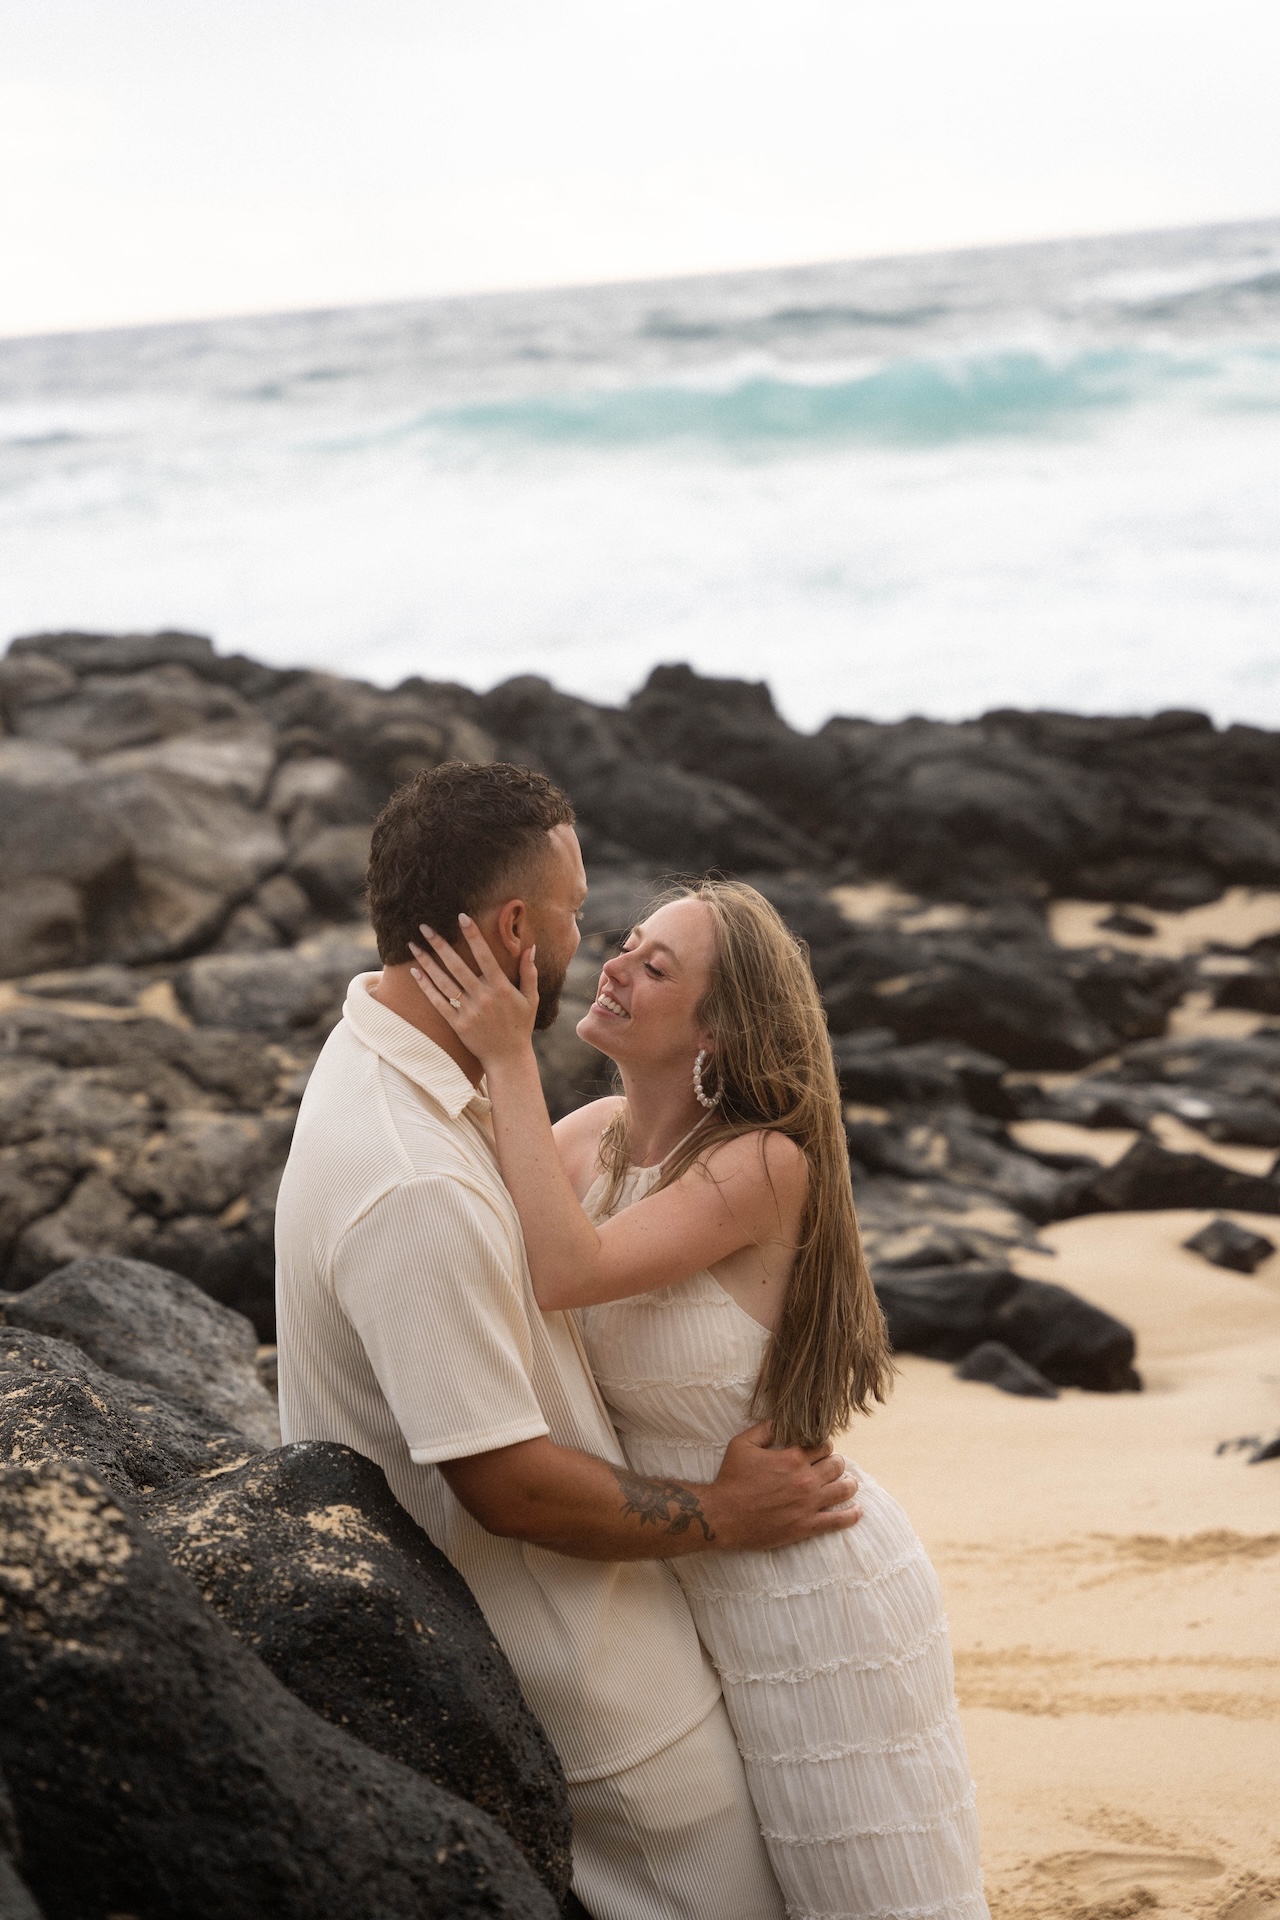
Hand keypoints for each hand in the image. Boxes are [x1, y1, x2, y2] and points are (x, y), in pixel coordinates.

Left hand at [408, 913, 537, 1065]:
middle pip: (458, 965)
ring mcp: (469, 1011)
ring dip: (427, 962)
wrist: (508, 1058)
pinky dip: (426, 987)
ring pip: (444, 982)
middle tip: (425, 926)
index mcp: (501, 988)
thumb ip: (529, 972)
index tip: (461, 917)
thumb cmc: (520, 1026)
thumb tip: (530, 947)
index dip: (473, 935)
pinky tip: (415, 972)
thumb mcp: (530, 999)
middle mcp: (483, 997)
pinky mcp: (457, 1024)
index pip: (485, 956)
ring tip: (413, 945)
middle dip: (440, 944)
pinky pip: (438, 1003)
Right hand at [704, 1422, 861, 1552]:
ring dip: (848, 1483)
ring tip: (847, 1483)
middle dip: (836, 1462)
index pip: (822, 1445)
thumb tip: (782, 1419)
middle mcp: (805, 1479)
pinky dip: (852, 1515)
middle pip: (837, 1465)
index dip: (823, 1445)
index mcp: (792, 1457)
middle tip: (831, 1466)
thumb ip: (765, 1428)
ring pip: (844, 1489)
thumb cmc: (731, 1479)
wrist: (723, 1516)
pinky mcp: (807, 1526)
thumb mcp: (742, 1444)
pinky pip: (838, 1520)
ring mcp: (809, 1504)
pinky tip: (857, 1511)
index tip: (820, 1450)